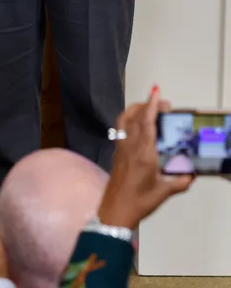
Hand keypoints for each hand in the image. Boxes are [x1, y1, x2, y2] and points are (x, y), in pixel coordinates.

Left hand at [97, 88, 193, 228]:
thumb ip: (180, 181)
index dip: (151, 106)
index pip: (146, 123)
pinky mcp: (116, 153)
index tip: (157, 93)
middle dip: (146, 105)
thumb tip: (190, 173)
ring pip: (123, 121)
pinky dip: (129, 121)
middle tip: (161, 102)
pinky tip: (138, 124)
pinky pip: (121, 130)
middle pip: (133, 117)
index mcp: (143, 154)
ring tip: (148, 107)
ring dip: (135, 110)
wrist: (114, 212)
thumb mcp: (164, 192)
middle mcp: (129, 147)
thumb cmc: (139, 202)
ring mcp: (120, 149)